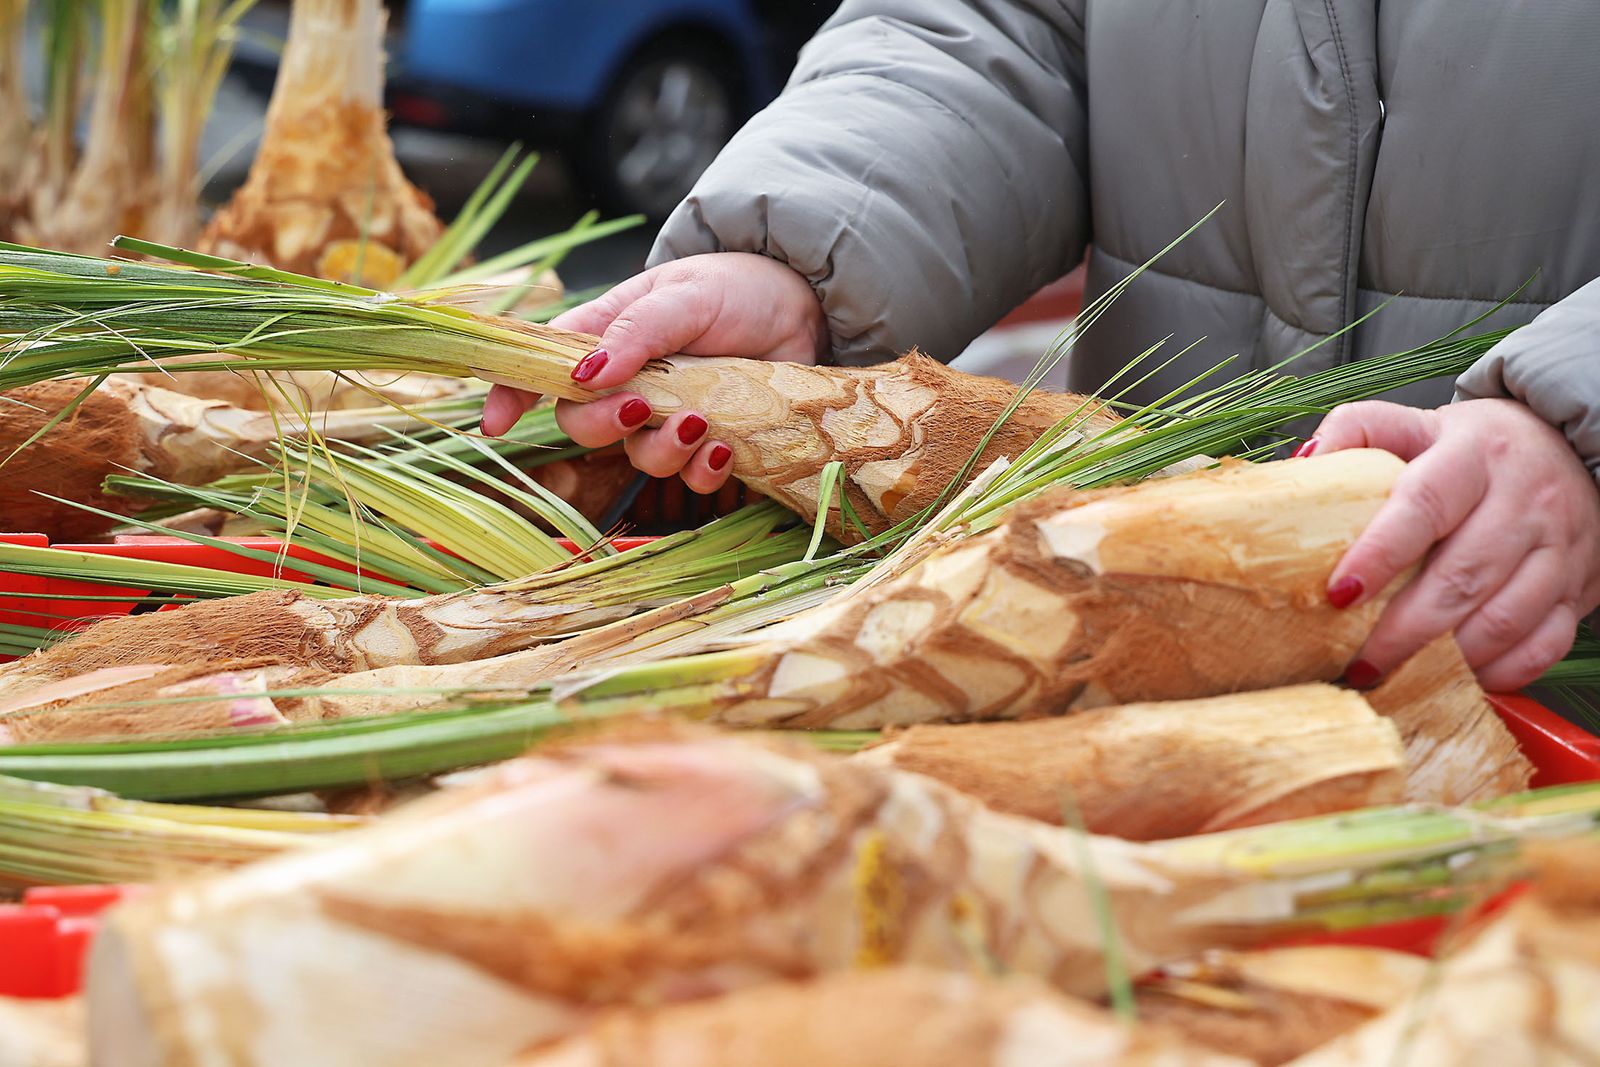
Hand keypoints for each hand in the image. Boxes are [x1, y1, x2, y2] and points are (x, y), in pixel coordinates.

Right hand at [481, 252, 828, 493]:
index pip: (542, 368)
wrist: (802, 307)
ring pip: (638, 458)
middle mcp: (629, 383)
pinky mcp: (710, 444)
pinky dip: (704, 472)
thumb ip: (636, 331)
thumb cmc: (734, 289)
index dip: (512, 396)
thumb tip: (585, 374)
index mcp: (605, 338)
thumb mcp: (683, 295)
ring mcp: (668, 417)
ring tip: (700, 422)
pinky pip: (692, 479)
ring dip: (663, 450)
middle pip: (583, 425)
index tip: (495, 425)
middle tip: (641, 406)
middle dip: (603, 425)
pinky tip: (723, 449)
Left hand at [1307, 398, 1599, 690]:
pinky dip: (1502, 670)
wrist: (1566, 444)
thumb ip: (1358, 431)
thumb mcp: (1415, 423)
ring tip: (1397, 677)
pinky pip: (1547, 641)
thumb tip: (1303, 463)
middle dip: (1403, 630)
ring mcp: (1559, 547)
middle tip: (1358, 663)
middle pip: (1462, 577)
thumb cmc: (1469, 448)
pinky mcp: (1580, 586)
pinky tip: (1459, 678)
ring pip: (1504, 618)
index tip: (1338, 595)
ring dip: (1447, 659)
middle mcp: (1524, 500)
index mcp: (1473, 455)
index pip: (1424, 506)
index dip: (1379, 554)